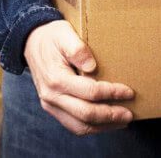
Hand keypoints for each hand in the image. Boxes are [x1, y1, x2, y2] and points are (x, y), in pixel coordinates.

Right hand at [24, 20, 134, 135]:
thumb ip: (77, 48)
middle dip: (110, 115)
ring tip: (121, 121)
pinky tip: (106, 122)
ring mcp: (50, 105)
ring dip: (103, 126)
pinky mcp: (53, 108)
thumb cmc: (52, 37)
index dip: (111, 93)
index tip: (128, 92)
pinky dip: (92, 127)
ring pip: (79, 126)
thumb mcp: (64, 34)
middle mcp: (51, 96)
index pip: (89, 92)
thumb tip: (91, 66)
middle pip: (85, 114)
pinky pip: (73, 125)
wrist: (31, 43)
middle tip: (129, 113)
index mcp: (56, 78)